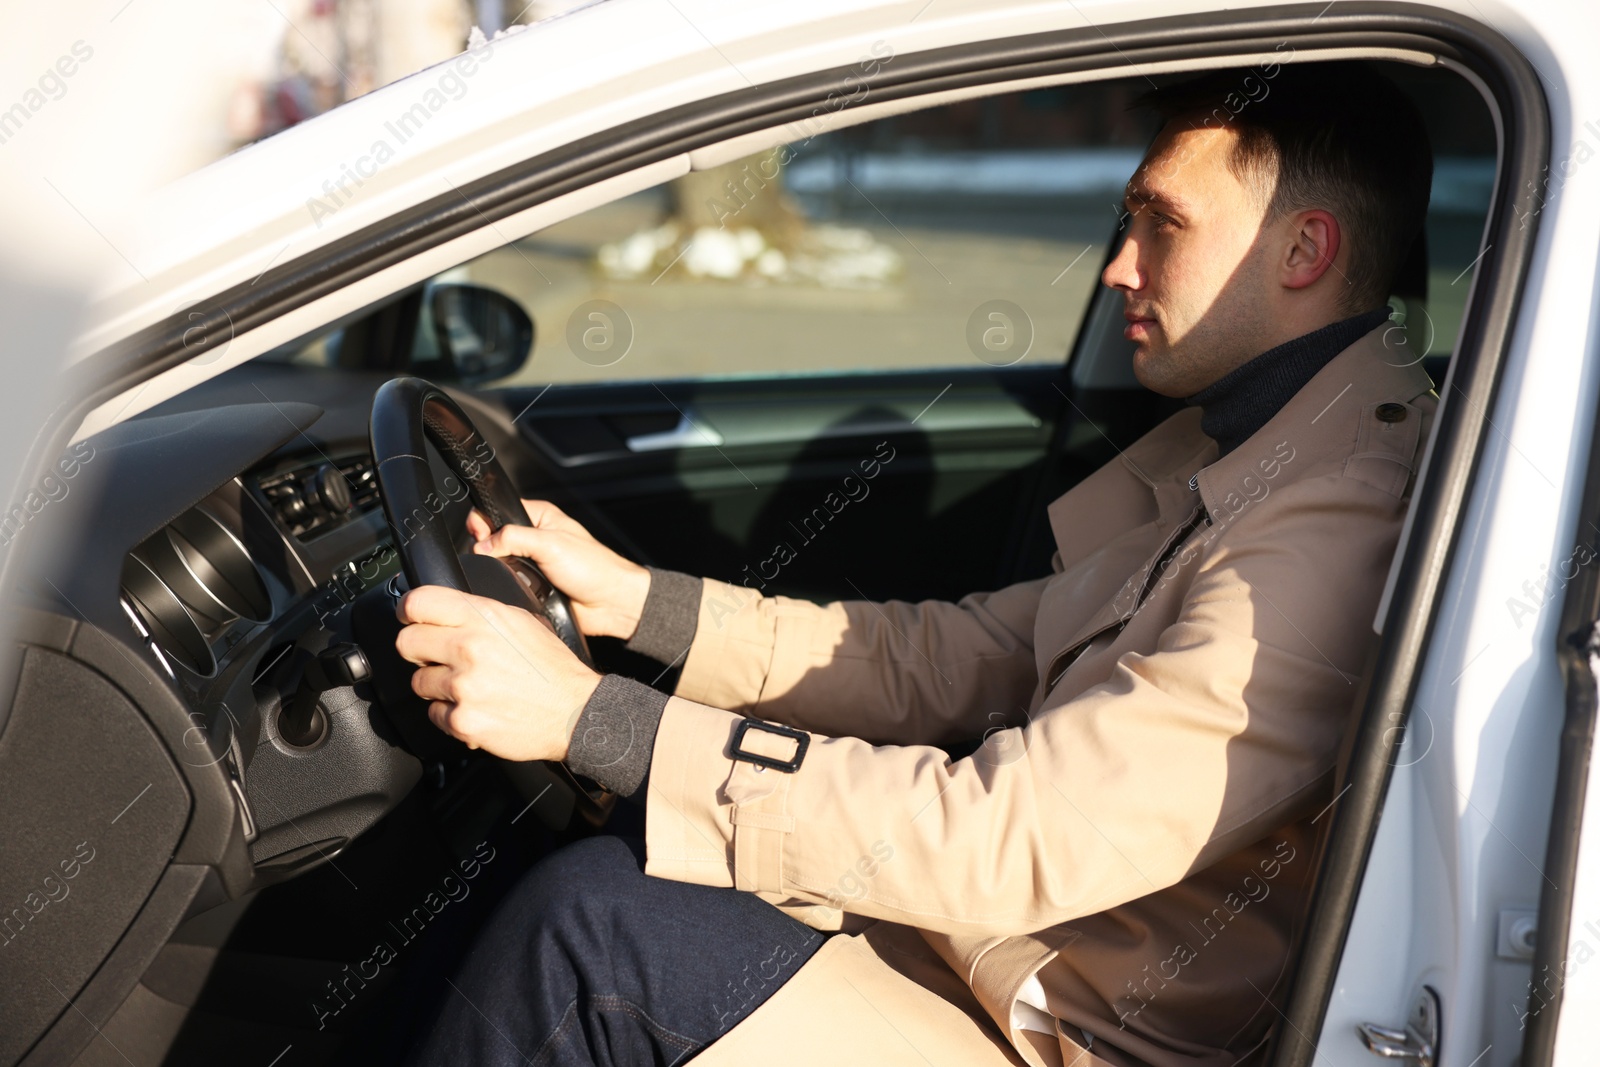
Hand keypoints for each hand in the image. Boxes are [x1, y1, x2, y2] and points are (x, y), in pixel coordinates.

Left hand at [395, 584, 600, 761]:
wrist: (575, 712)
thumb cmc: (552, 669)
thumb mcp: (523, 621)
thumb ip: (481, 614)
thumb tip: (448, 611)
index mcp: (483, 618)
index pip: (418, 602)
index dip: (408, 611)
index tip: (410, 619)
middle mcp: (469, 647)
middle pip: (407, 642)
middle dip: (419, 652)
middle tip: (437, 658)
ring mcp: (464, 686)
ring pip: (419, 682)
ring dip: (438, 687)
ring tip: (469, 688)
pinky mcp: (463, 720)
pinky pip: (435, 714)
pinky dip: (451, 714)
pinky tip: (475, 708)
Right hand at [465, 500, 649, 640]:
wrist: (611, 604)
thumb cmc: (595, 569)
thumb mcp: (551, 544)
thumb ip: (514, 538)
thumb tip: (484, 544)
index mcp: (540, 517)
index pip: (499, 511)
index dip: (485, 522)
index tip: (479, 534)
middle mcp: (534, 537)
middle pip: (494, 539)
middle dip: (491, 549)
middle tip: (500, 557)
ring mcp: (532, 562)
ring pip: (499, 564)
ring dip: (503, 571)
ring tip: (518, 575)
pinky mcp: (531, 585)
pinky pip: (509, 584)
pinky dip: (510, 587)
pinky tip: (520, 590)